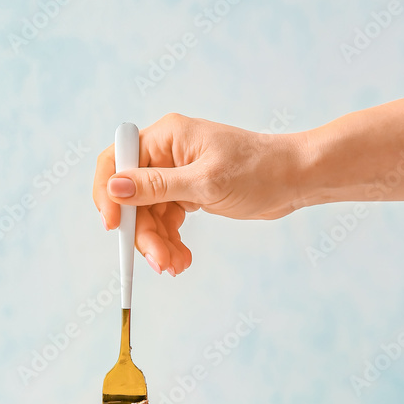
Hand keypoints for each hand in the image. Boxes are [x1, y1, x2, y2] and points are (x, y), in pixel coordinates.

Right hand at [93, 113, 303, 275]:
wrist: (295, 180)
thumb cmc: (258, 171)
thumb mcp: (205, 182)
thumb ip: (157, 186)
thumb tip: (114, 186)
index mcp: (165, 137)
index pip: (116, 160)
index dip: (107, 193)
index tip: (113, 227)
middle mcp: (165, 153)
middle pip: (132, 196)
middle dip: (142, 232)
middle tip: (158, 262)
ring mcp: (176, 173)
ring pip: (148, 214)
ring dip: (157, 243)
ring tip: (175, 266)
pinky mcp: (188, 192)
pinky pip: (165, 219)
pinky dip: (170, 241)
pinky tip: (182, 259)